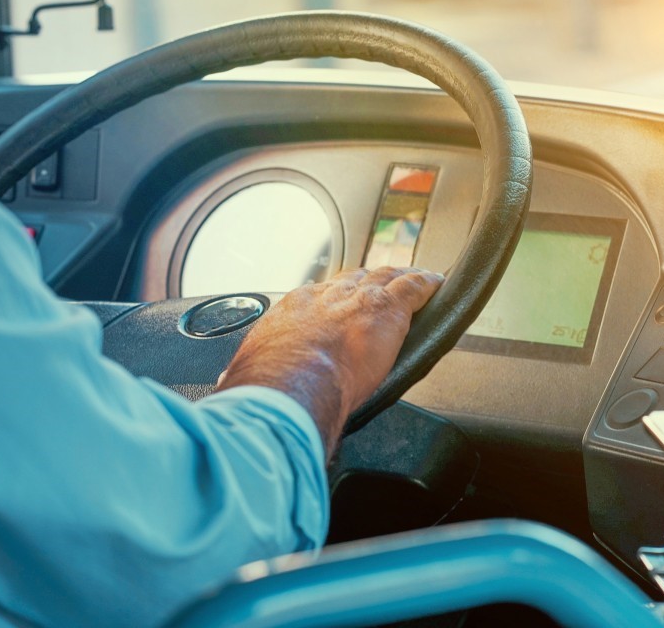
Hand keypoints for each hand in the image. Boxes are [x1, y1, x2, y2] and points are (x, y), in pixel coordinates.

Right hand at [216, 267, 443, 455]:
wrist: (290, 384)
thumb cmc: (267, 384)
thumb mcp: (248, 371)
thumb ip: (245, 373)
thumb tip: (228, 384)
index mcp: (293, 309)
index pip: (317, 297)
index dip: (331, 300)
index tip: (336, 308)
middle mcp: (326, 297)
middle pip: (354, 280)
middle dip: (366, 283)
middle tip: (379, 288)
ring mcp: (359, 299)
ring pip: (386, 278)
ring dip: (399, 279)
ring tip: (412, 279)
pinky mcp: (389, 309)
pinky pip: (414, 288)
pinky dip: (426, 284)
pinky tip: (436, 282)